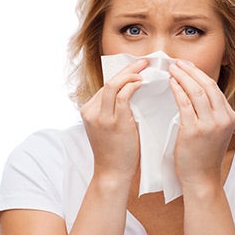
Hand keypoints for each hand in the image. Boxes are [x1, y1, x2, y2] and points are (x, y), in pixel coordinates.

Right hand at [80, 58, 147, 181]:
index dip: (122, 74)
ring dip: (131, 74)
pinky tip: (142, 83)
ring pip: (114, 85)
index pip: (106, 85)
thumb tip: (132, 91)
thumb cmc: (115, 151)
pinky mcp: (114, 122)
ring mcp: (101, 117)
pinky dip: (133, 86)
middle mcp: (91, 111)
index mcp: (89, 110)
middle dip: (128, 69)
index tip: (137, 67)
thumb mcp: (109, 126)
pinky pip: (123, 96)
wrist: (112, 173)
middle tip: (144, 62)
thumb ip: (115, 110)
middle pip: (109, 81)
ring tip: (145, 69)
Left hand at [168, 60, 234, 186]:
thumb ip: (212, 112)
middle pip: (207, 85)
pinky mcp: (194, 130)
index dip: (199, 74)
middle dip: (191, 70)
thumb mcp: (216, 130)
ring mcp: (210, 125)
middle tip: (177, 63)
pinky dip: (177, 90)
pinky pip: (185, 104)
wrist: (202, 177)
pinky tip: (171, 84)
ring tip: (172, 69)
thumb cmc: (204, 154)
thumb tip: (198, 91)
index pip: (214, 88)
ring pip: (196, 91)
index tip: (187, 66)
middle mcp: (222, 118)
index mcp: (230, 116)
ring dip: (182, 77)